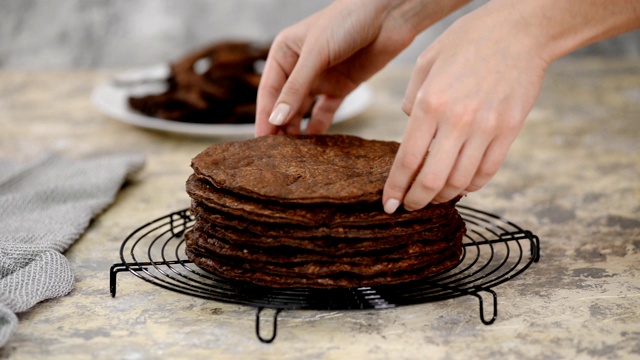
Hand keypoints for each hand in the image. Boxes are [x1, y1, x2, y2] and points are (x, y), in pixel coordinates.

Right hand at [255, 0, 468, 135]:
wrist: (389, 15)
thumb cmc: (347, 21)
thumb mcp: (317, 54)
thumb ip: (297, 88)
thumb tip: (276, 120)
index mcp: (284, 53)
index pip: (268, 91)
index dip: (264, 117)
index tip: (260, 142)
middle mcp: (299, 67)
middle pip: (284, 104)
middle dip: (278, 128)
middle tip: (274, 156)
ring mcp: (320, 79)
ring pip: (302, 111)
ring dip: (297, 131)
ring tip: (292, 155)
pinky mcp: (341, 88)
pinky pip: (325, 113)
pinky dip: (318, 128)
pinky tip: (313, 146)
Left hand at [382, 2, 548, 212]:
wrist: (521, 31)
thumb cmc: (469, 40)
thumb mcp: (427, 61)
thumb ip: (412, 97)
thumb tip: (410, 124)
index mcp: (430, 104)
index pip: (407, 160)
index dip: (396, 188)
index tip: (389, 204)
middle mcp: (457, 121)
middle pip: (432, 180)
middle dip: (417, 201)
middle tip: (410, 207)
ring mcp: (486, 128)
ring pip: (461, 181)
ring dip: (444, 196)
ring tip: (434, 197)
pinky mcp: (509, 131)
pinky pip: (487, 171)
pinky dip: (472, 185)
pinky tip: (462, 184)